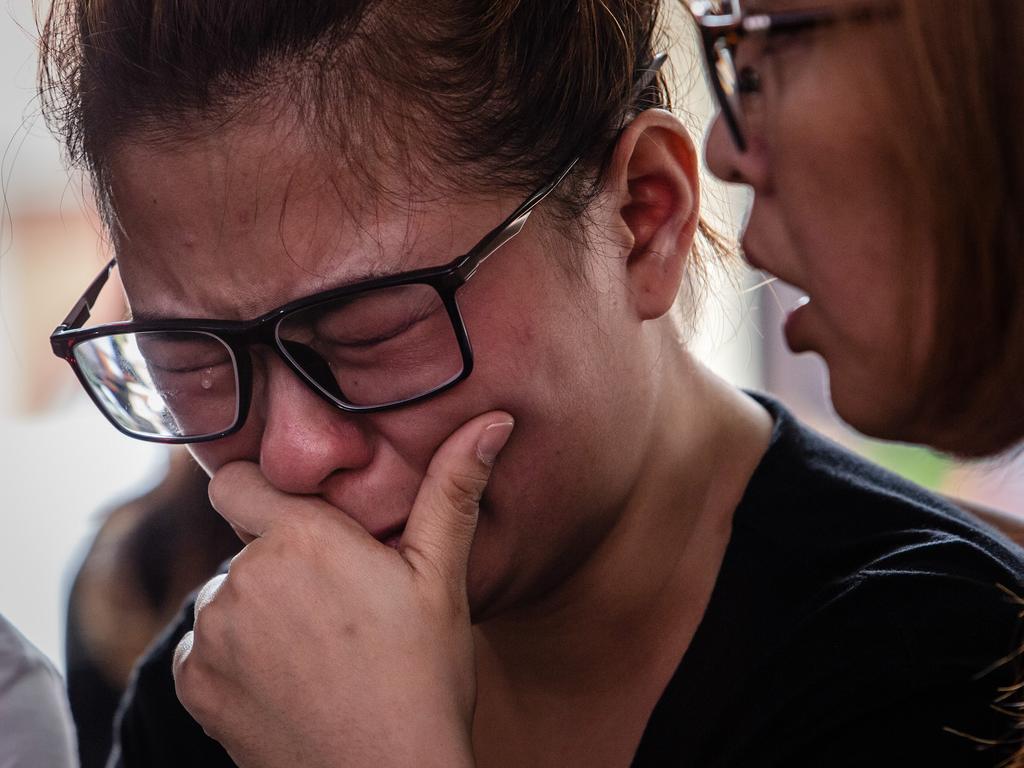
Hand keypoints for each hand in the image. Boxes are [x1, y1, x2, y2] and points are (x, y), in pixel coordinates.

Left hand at [172, 412, 514, 767]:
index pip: (235, 480)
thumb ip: (454, 489)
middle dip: (283, 565)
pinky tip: (287, 682)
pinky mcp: (196, 683)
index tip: (299, 522)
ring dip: (260, 612)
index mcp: (301, 538)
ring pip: (227, 597)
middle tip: (339, 607)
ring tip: (318, 651)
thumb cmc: (423, 677)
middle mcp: (243, 576)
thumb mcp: (442, 578)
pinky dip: (235, 658)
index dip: (263, 494)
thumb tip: (494, 420)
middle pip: (247, 547)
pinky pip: (204, 647)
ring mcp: (213, 633)